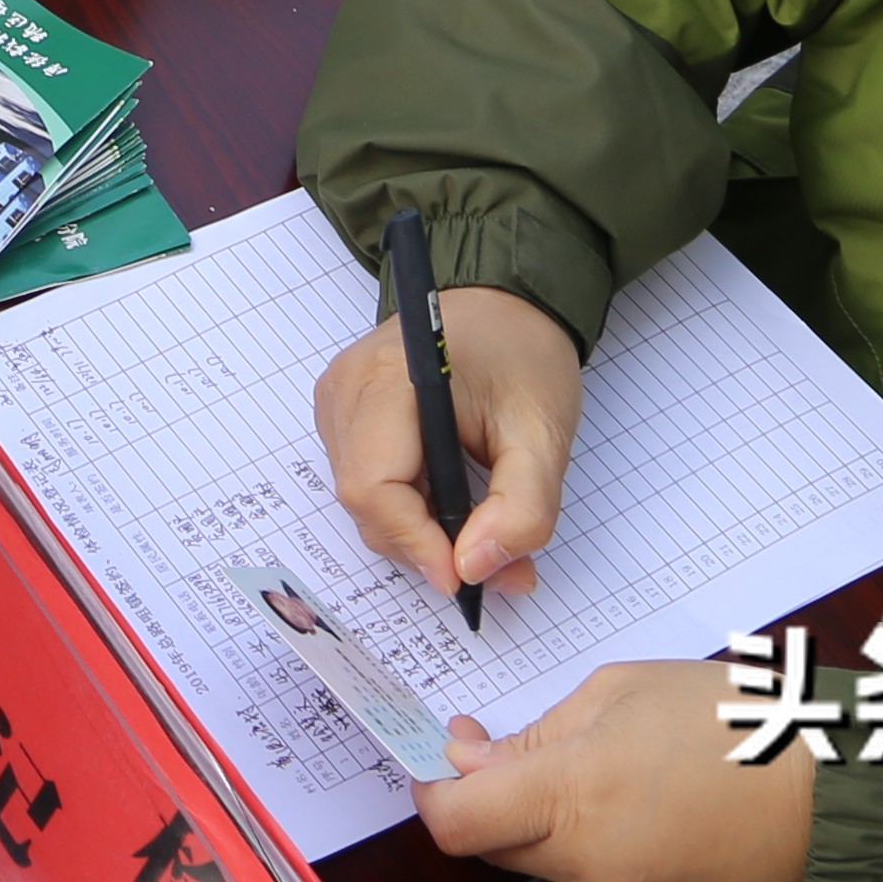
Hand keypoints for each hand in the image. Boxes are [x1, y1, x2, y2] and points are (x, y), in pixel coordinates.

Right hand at [313, 278, 577, 598]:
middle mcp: (346, 387)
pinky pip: (366, 482)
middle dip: (427, 545)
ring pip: (364, 500)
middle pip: (365, 500)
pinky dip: (409, 509)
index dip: (415, 542)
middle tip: (498, 565)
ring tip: (482, 530)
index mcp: (389, 377)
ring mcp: (338, 401)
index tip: (466, 579)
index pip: (373, 485)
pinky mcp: (345, 414)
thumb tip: (474, 570)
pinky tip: (451, 499)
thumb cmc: (522, 355)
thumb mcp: (544, 434)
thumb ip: (521, 509)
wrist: (504, 303)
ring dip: (420, 531)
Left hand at [413, 657, 819, 881]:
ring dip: (530, 819)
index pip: (456, 821)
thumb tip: (472, 759)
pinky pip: (582, 874)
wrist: (828, 796)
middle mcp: (587, 866)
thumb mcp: (619, 694)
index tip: (436, 755)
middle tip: (494, 744)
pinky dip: (576, 841)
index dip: (431, 787)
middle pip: (490, 846)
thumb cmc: (733, 727)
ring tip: (577, 764)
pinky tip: (608, 798)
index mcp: (573, 800)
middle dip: (481, 797)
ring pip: (534, 861)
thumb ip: (536, 733)